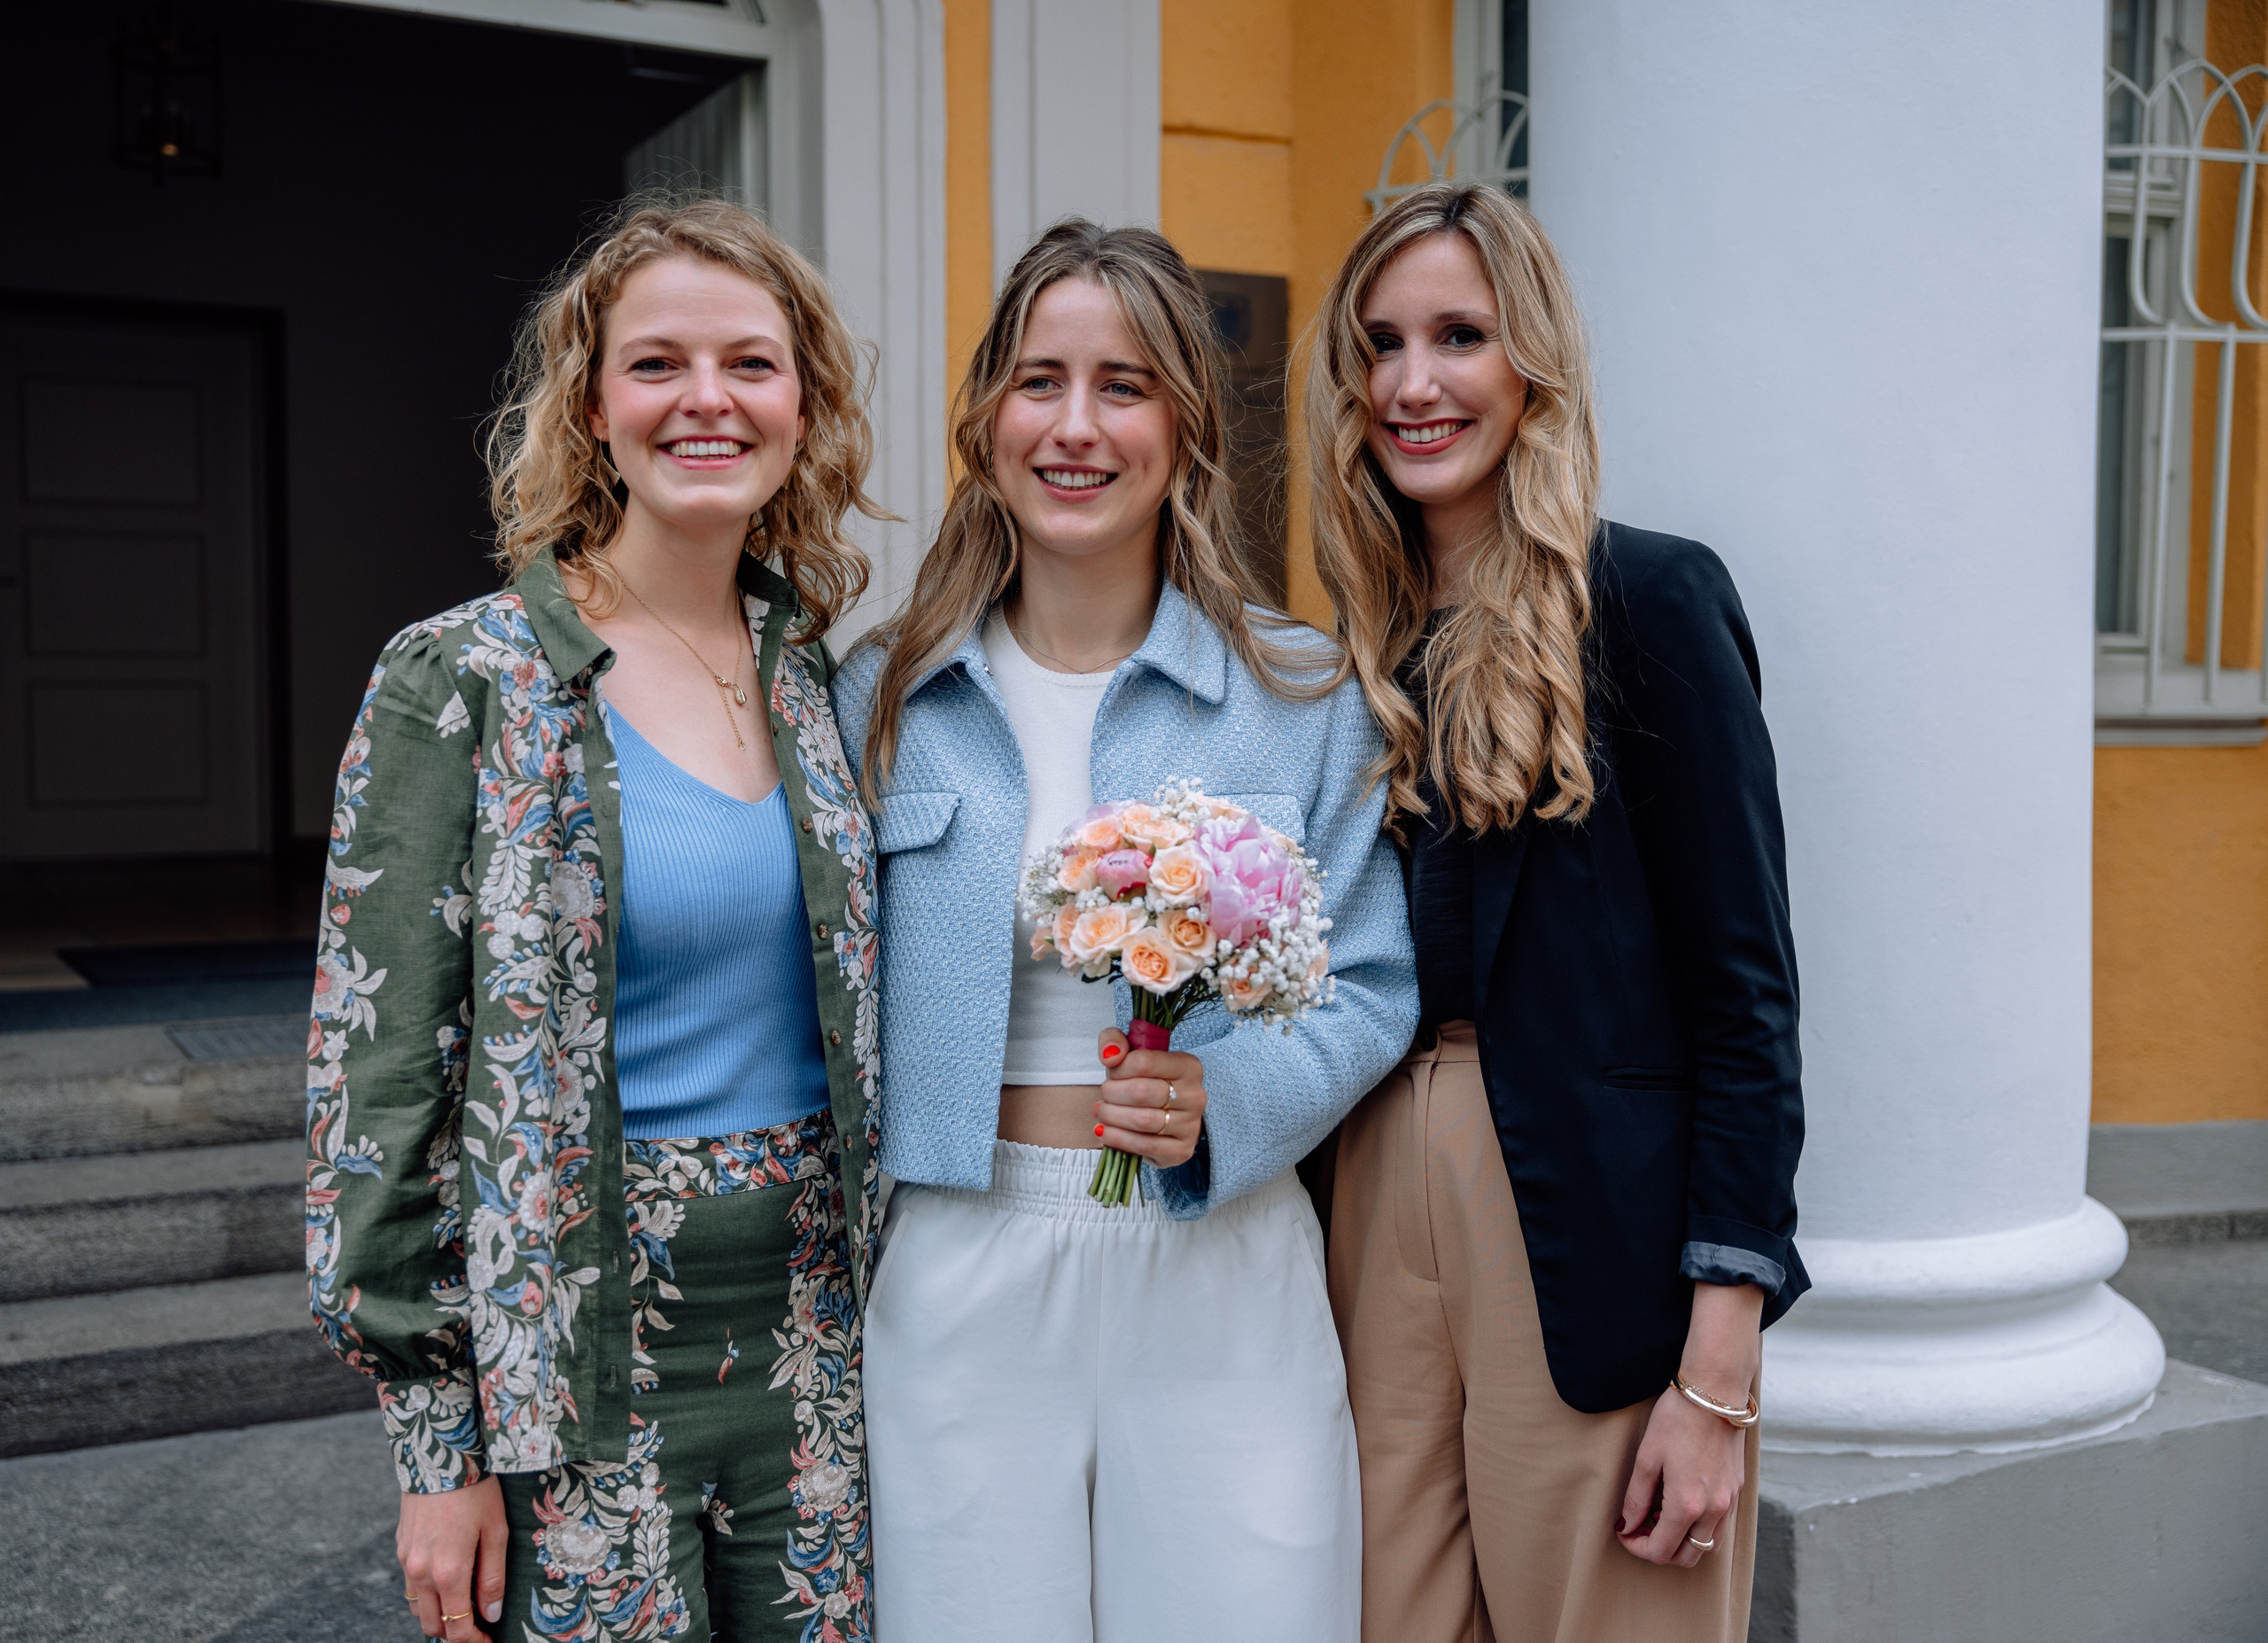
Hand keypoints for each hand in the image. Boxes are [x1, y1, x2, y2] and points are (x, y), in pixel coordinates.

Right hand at [398, 1475, 507, 1640]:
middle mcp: (421, 1573)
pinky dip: (426, 1592)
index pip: (455, 1628)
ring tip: (463, 1601)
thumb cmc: (476, 1491)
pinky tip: (447, 1577)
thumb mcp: (496, 1532)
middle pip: (431, 1625)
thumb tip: (492, 1613)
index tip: (487, 1640)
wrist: (440, 1455)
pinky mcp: (400, 1547)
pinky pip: (410, 1584)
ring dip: (438, 1613)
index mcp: (448, 1573)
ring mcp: (406, 1561)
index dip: (471, 1642)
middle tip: (477, 1623)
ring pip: (417, 1608)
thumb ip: (493, 1578)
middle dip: (454, 1632)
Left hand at [1093, 1027, 1206, 1168]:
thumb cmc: (1143, 1081)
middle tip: (1103, 1095)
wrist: (1161, 1117)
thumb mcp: (1129, 1054)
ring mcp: (1191, 1125)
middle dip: (1112, 1094)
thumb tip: (1109, 1055)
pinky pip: (1145, 1145)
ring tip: (1103, 1112)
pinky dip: (1119, 1139)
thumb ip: (1115, 1041)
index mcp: (1188, 1066)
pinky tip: (1105, 1132)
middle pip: (1141, 1092)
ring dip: (1112, 1117)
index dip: (1119, 1068)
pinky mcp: (1182, 1150)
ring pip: (1142, 1120)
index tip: (1111, 1073)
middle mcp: (1195, 1095)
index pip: (1145, 1061)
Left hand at [1615, 1281, 1761, 1567]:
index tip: (1625, 1533)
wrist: (1715, 1393)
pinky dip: (1700, 1527)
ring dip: (1682, 1541)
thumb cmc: (1677, 1419)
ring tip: (1661, 1516)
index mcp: (1687, 1504)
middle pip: (1687, 1557)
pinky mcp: (1736, 1489)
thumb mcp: (1647, 1457)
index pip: (1661, 1550)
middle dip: (1661, 1550)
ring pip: (1708, 1545)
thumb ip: (1636, 1498)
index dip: (1637, 1548)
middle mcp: (1713, 1510)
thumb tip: (1627, 1526)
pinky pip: (1720, 1526)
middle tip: (1641, 1528)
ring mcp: (1729, 1501)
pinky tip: (1682, 1503)